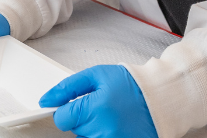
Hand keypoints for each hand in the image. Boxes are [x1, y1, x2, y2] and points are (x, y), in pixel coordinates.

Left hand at [39, 65, 157, 137]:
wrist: (160, 99)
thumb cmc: (130, 85)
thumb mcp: (97, 76)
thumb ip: (69, 87)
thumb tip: (46, 99)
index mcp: (96, 108)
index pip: (62, 119)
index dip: (67, 111)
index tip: (76, 107)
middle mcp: (103, 130)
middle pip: (75, 131)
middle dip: (84, 119)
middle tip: (102, 108)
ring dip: (94, 130)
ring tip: (110, 117)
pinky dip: (103, 134)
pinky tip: (115, 127)